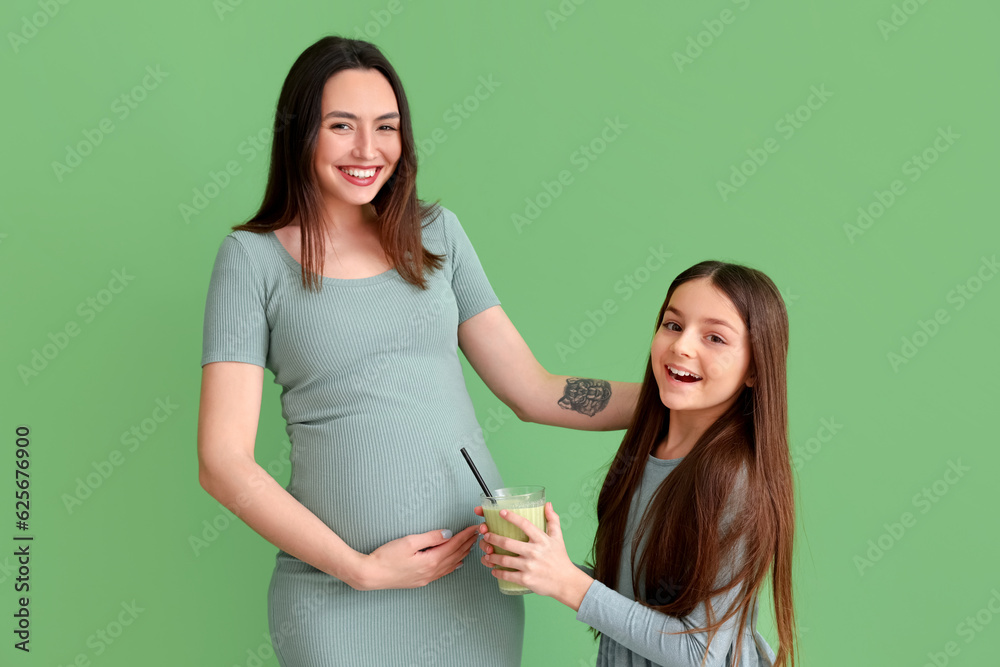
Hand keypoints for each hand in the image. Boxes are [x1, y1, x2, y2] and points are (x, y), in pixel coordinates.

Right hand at [354, 525, 478, 590]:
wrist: (371, 575)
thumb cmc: (386, 557)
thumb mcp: (409, 542)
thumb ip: (430, 537)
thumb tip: (448, 534)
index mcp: (431, 561)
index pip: (453, 545)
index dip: (465, 535)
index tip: (474, 527)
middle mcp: (432, 572)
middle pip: (455, 555)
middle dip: (467, 544)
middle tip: (478, 534)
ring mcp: (427, 578)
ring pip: (451, 565)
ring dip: (462, 554)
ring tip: (471, 546)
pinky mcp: (421, 581)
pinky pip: (443, 573)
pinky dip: (452, 565)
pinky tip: (456, 563)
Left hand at [474, 503, 593, 609]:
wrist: (566, 582)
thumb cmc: (560, 559)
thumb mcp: (558, 537)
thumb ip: (552, 520)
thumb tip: (548, 504)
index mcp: (541, 540)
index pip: (524, 524)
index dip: (511, 517)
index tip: (501, 512)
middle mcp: (534, 552)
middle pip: (508, 542)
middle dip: (493, 538)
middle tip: (486, 535)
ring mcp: (529, 566)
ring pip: (504, 560)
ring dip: (491, 556)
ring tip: (486, 553)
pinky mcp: (526, 579)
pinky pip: (507, 575)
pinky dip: (497, 572)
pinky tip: (493, 569)